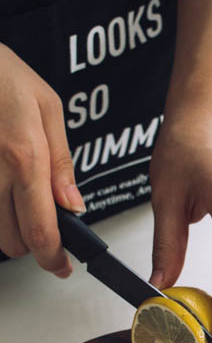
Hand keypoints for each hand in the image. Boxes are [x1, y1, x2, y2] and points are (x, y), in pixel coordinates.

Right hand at [0, 44, 84, 275]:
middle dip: (33, 242)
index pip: (42, 232)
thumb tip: (73, 204)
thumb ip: (60, 161)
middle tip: (44, 223)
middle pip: (13, 242)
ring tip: (18, 197)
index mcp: (24, 158)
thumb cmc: (2, 75)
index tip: (62, 266)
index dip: (54, 259)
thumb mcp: (47, 108)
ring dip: (9, 228)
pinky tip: (1, 187)